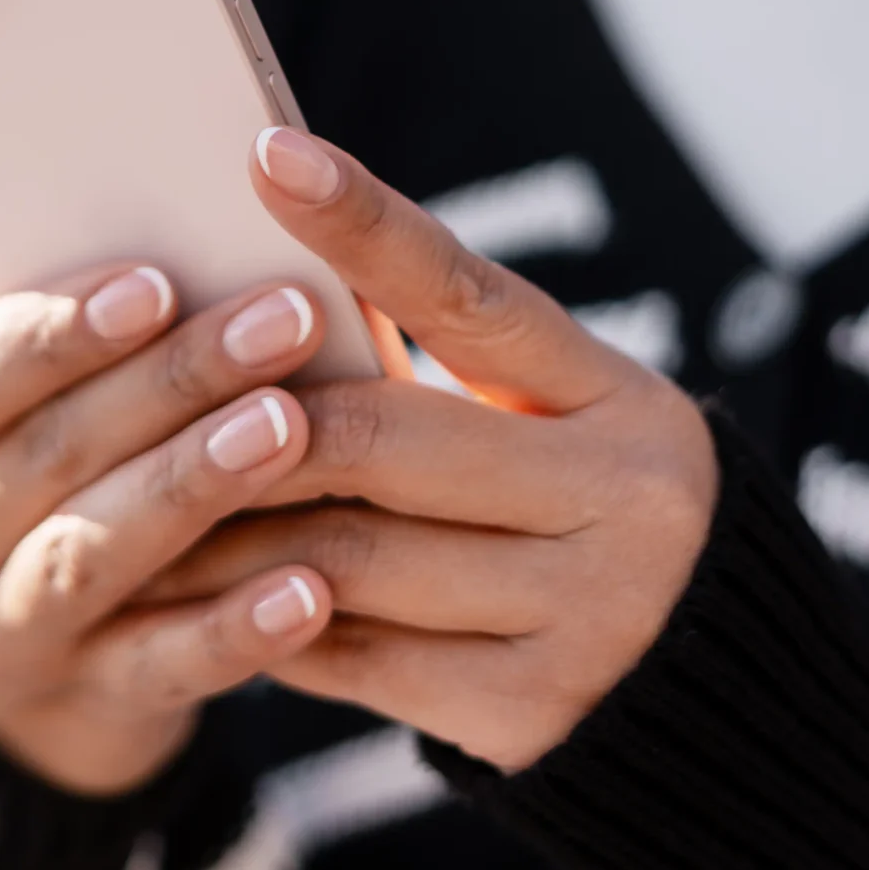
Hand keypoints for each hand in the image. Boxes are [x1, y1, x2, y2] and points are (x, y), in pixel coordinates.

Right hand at [0, 265, 340, 793]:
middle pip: (60, 449)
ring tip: (289, 428)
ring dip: (195, 483)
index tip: (157, 280)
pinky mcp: (93, 700)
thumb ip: (112, 350)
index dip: (60, 329)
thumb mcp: (40, 415)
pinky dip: (236, 630)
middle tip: (286, 319)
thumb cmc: (65, 483)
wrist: (15, 680)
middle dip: (176, 379)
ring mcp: (14, 625)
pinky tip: (312, 590)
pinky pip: (165, 666)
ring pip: (97, 552)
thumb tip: (240, 250)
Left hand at [141, 129, 719, 773]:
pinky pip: (353, 658)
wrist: (721, 706)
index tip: (266, 154)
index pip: (471, 295)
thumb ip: (450, 377)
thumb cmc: (590, 519)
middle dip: (250, 424)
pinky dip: (268, 622)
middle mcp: (622, 497)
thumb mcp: (562, 426)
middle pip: (380, 438)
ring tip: (147, 507)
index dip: (364, 224)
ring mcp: (586, 614)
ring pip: (348, 555)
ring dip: (230, 531)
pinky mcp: (532, 716)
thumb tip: (269, 302)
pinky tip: (213, 601)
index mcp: (622, 398)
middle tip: (150, 401)